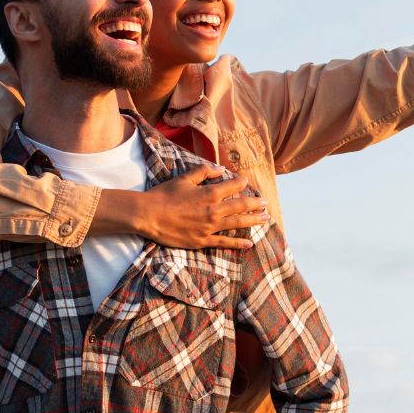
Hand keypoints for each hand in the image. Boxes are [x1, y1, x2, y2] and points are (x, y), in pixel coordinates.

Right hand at [94, 164, 268, 249]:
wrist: (148, 215)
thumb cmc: (164, 195)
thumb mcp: (184, 178)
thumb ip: (204, 171)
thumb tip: (220, 169)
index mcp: (210, 193)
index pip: (233, 186)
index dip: (241, 182)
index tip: (245, 181)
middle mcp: (213, 210)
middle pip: (241, 206)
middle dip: (255, 203)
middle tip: (265, 203)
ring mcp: (210, 227)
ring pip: (238, 223)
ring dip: (254, 220)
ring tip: (265, 219)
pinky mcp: (203, 240)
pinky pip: (225, 243)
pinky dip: (238, 243)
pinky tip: (249, 243)